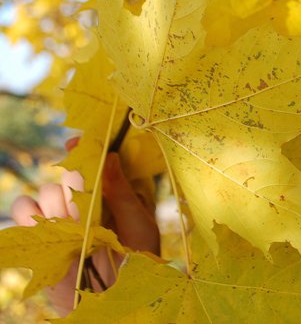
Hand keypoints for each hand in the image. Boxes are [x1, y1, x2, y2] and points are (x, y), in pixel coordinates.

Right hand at [10, 138, 159, 315]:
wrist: (116, 297)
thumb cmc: (137, 260)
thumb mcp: (138, 224)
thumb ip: (121, 191)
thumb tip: (110, 155)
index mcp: (112, 192)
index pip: (94, 160)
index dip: (85, 147)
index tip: (76, 142)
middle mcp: (85, 200)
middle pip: (66, 175)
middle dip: (73, 186)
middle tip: (86, 208)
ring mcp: (62, 217)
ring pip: (46, 192)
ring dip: (57, 207)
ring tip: (75, 231)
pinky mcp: (42, 235)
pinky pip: (23, 210)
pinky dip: (28, 214)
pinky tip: (47, 227)